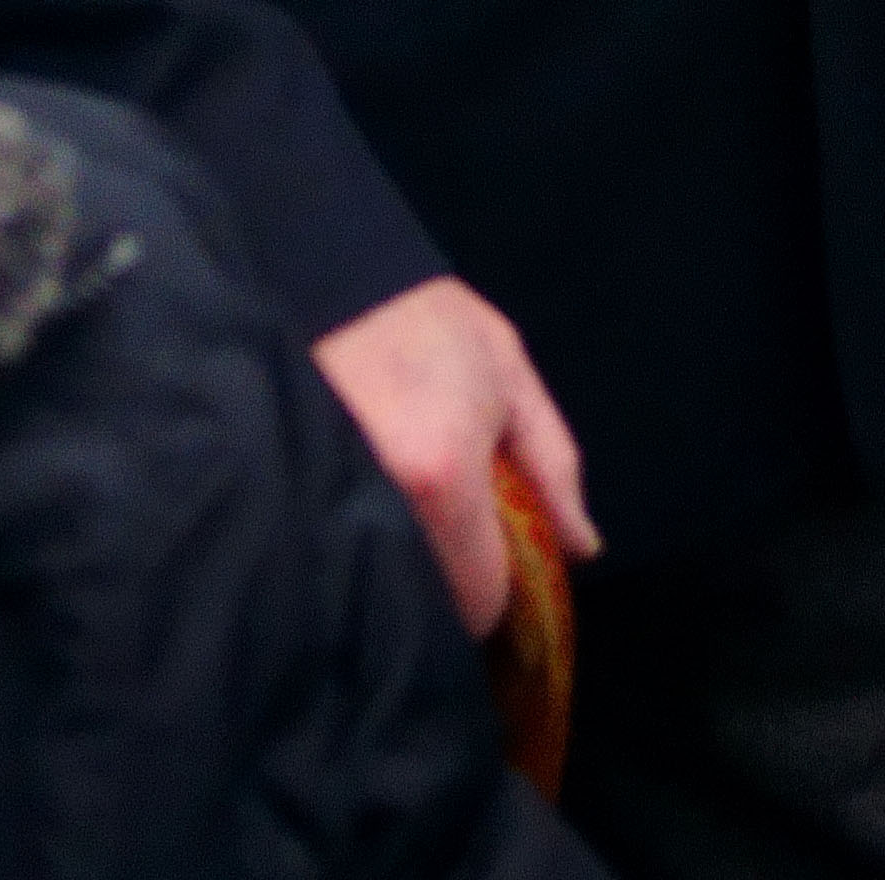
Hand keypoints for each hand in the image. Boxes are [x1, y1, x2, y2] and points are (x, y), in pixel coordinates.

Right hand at [312, 276, 594, 633]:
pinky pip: (348, 552)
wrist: (336, 282)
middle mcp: (384, 503)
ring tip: (431, 530)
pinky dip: (374, 550)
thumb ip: (553, 466)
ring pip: (389, 580)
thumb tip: (584, 546)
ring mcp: (333, 503)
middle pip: (429, 600)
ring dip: (417, 573)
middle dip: (457, 590)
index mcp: (445, 475)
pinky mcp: (301, 495)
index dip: (504, 602)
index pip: (478, 593)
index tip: (512, 584)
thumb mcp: (511, 377)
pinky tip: (386, 517)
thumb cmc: (432, 324)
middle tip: (472, 553)